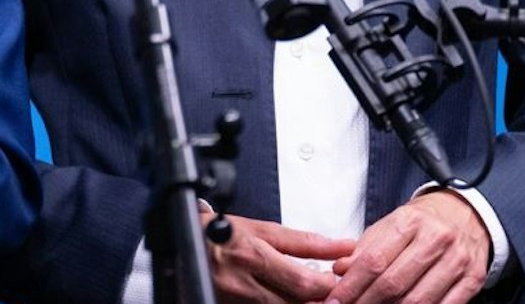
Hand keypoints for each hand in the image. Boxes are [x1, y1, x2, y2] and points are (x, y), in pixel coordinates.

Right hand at [204, 212, 353, 303]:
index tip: (339, 277)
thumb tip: (342, 245)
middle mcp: (244, 283)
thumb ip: (304, 242)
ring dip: (303, 303)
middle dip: (321, 298)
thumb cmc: (219, 233)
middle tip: (330, 289)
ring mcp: (238, 302)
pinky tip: (291, 300)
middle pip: (296, 302)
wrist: (182, 245)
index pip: (303, 281)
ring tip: (312, 295)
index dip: (329, 284)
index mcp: (252, 255)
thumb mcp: (261, 228)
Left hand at [326, 193, 489, 303]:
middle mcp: (436, 238)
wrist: (464, 214)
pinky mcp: (474, 278)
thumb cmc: (421, 223)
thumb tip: (340, 270)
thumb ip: (364, 248)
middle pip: (394, 282)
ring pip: (419, 300)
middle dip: (367, 302)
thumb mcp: (389, 225)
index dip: (351, 285)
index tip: (335, 300)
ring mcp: (457, 259)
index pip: (374, 260)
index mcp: (410, 221)